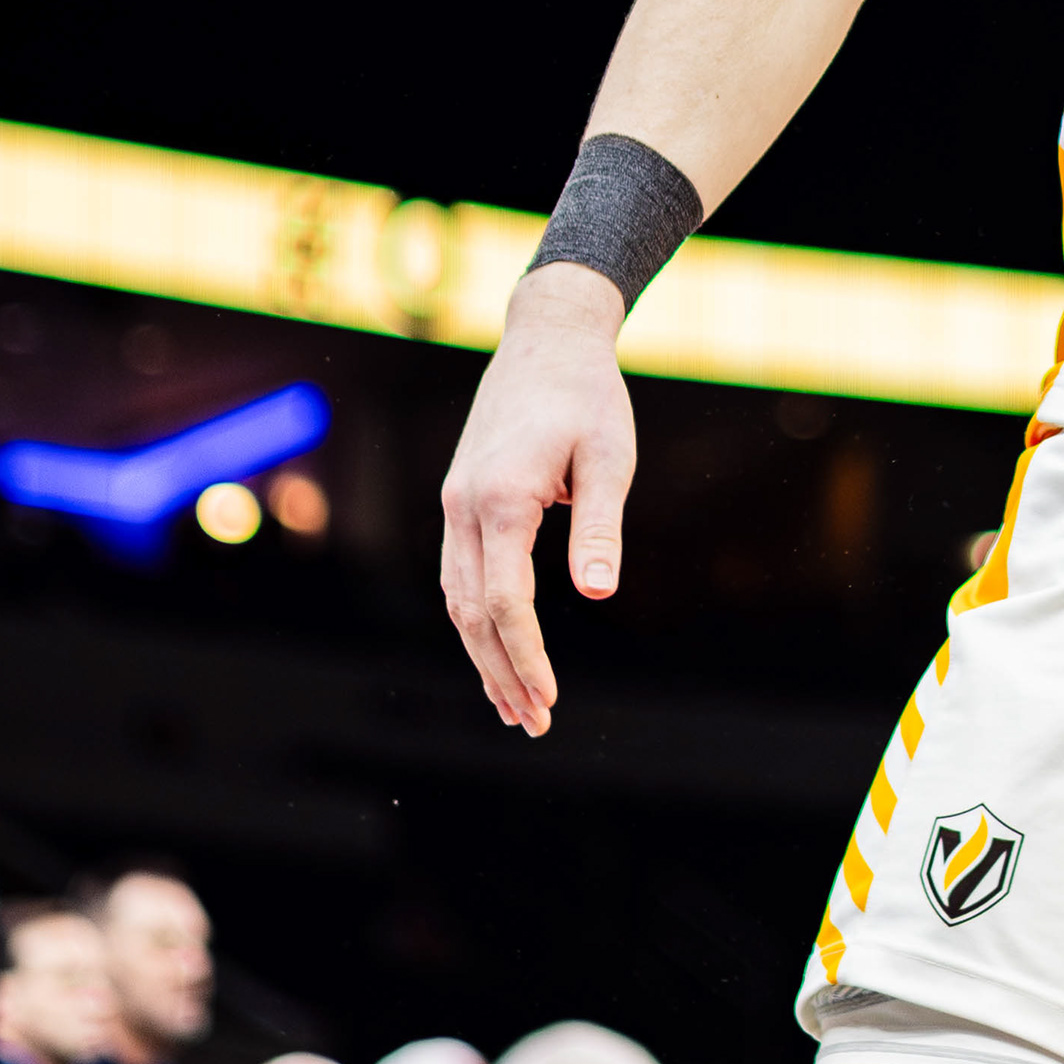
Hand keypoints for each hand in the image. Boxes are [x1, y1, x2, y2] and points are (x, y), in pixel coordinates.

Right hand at [439, 267, 637, 735]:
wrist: (547, 339)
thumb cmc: (589, 397)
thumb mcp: (609, 459)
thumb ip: (600, 527)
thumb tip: (599, 593)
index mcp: (502, 499)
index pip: (508, 602)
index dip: (528, 658)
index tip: (551, 701)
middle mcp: (465, 506)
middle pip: (472, 613)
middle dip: (502, 673)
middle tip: (534, 724)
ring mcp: (454, 503)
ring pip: (457, 600)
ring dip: (483, 656)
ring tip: (513, 706)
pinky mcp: (460, 499)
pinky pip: (459, 575)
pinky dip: (475, 620)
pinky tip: (497, 650)